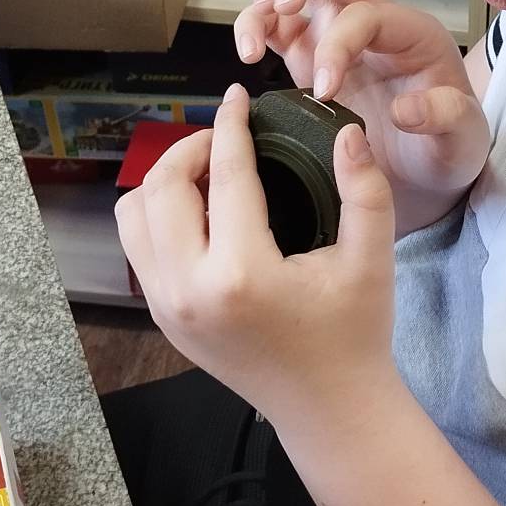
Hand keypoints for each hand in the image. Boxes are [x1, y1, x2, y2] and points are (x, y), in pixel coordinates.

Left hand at [116, 85, 400, 423]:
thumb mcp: (371, 258)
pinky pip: (139, 249)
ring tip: (210, 174)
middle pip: (160, 188)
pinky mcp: (163, 319)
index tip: (237, 97)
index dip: (231, 126)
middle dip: (191, 149)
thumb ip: (364, 189)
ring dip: (165, 183)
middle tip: (227, 138)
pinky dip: (159, 217)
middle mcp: (189, 291)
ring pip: (134, 217)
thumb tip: (346, 132)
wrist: (329, 409)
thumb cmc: (354, 333)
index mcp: (241, 274)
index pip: (226, 177)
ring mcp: (168, 308)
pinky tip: (203, 212)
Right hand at [234, 0, 488, 232]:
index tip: (325, 93)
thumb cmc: (447, 148)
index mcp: (410, 32)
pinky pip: (274, 21)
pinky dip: (253, 25)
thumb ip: (447, 118)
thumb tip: (405, 109)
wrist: (428, 175)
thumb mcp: (463, 139)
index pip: (365, 13)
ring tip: (251, 42)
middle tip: (279, 4)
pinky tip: (247, 54)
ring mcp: (334, 31)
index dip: (339, 44)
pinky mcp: (307, 54)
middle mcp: (372, 19)